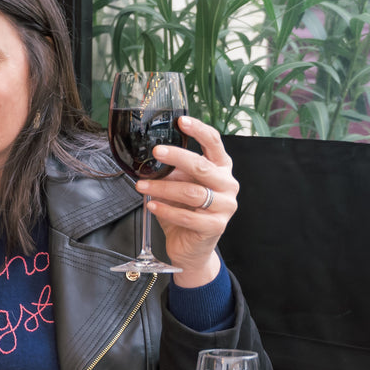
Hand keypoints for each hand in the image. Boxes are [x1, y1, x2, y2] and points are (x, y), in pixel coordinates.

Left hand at [135, 114, 235, 288]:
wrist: (191, 247)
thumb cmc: (184, 211)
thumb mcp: (177, 186)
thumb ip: (171, 172)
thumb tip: (149, 158)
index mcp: (220, 168)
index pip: (214, 143)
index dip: (199, 130)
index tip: (181, 121)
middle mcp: (227, 184)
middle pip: (202, 166)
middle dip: (177, 157)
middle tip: (156, 152)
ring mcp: (225, 206)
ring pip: (191, 192)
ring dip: (162, 188)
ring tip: (141, 186)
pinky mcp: (216, 226)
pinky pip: (188, 216)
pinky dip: (166, 210)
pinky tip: (151, 206)